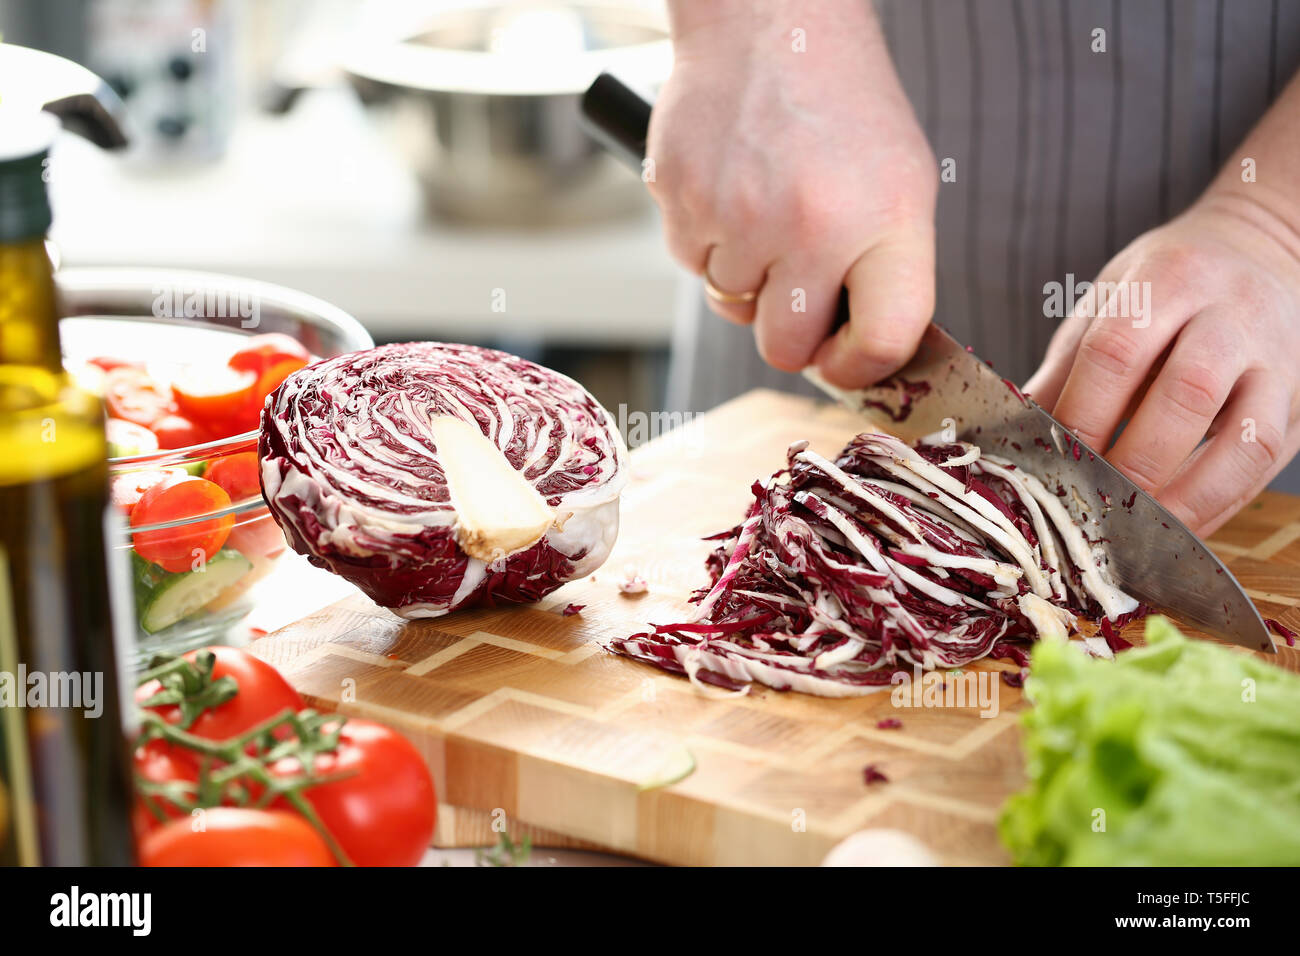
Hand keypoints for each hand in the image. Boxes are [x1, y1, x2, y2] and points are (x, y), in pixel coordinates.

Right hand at [650, 0, 936, 385]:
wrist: (770, 22)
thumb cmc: (841, 108)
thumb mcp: (900, 183)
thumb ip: (887, 272)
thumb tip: (857, 352)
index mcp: (885, 221)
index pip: (883, 341)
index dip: (861, 368)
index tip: (845, 361)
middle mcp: (812, 225)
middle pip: (785, 348)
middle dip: (787, 331)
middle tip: (794, 285)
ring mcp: (740, 215)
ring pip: (731, 307)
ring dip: (745, 275)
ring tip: (764, 208)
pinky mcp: (682, 201)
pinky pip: (692, 265)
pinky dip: (708, 241)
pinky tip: (730, 188)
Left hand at [1024, 190, 1299, 534]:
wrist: (1257, 249)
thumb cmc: (1165, 284)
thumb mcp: (1106, 302)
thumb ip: (1064, 368)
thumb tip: (1010, 434)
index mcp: (1170, 278)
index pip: (1118, 351)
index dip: (1082, 415)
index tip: (1052, 461)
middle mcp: (1233, 313)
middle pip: (1187, 394)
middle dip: (1134, 461)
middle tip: (1092, 502)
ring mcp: (1277, 358)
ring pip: (1246, 437)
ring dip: (1188, 495)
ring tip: (1139, 528)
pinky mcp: (1297, 401)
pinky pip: (1266, 462)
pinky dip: (1221, 503)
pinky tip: (1179, 526)